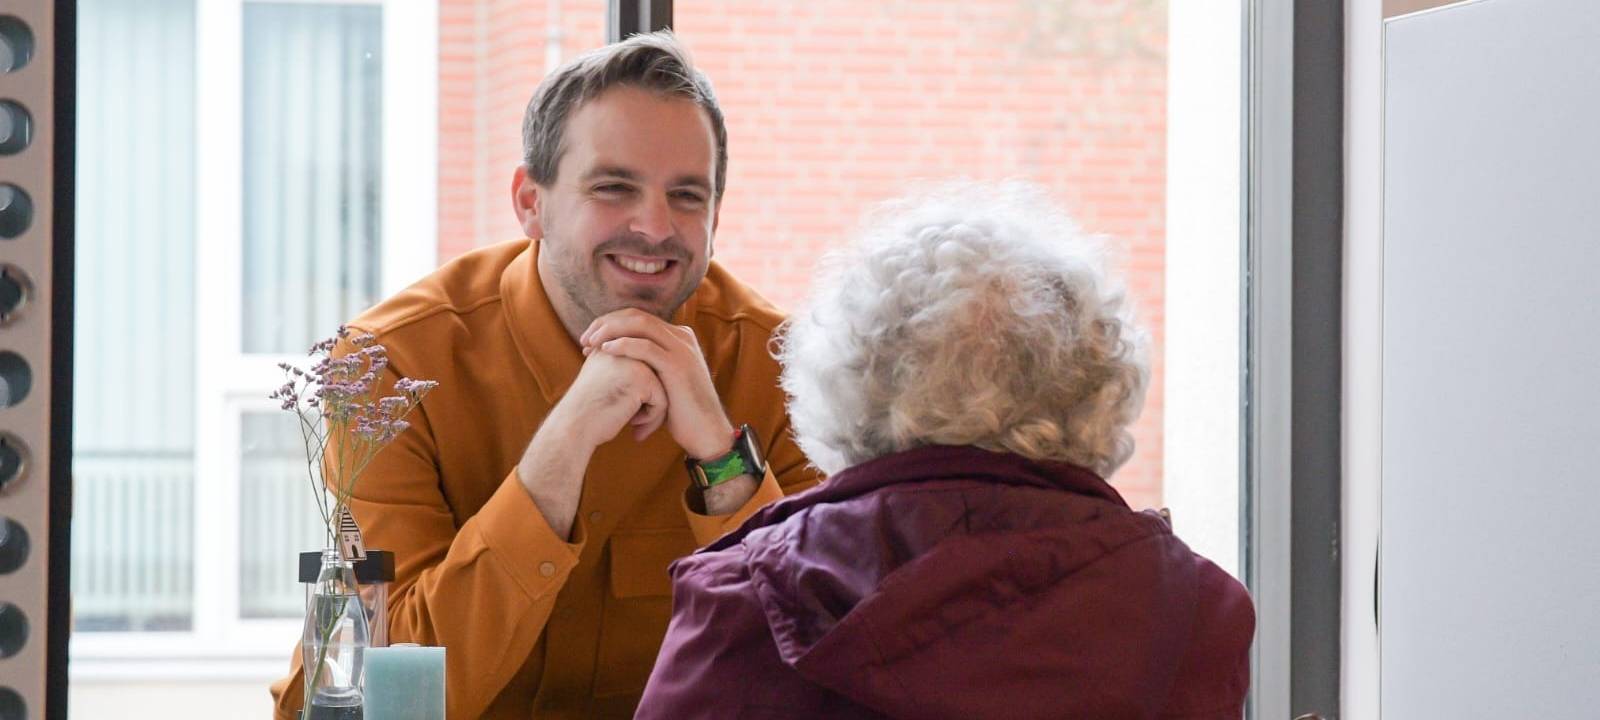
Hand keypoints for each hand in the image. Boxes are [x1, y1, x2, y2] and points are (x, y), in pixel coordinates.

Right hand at [516, 352, 666, 538]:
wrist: (573, 427)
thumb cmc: (586, 413)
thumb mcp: (600, 382)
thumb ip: (620, 372)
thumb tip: (647, 379)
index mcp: (611, 345)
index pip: (642, 369)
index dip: (637, 395)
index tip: (619, 410)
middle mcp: (623, 348)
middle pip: (655, 375)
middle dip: (648, 402)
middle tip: (633, 421)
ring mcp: (635, 361)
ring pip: (663, 387)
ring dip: (652, 411)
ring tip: (634, 424)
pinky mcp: (644, 378)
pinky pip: (663, 400)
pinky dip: (652, 417)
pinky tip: (632, 422)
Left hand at [580, 309, 734, 459]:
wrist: (706, 432)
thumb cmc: (682, 412)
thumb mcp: (664, 382)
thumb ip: (649, 366)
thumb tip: (619, 362)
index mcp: (678, 338)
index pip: (639, 318)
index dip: (611, 324)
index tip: (590, 341)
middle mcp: (681, 338)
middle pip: (637, 316)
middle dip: (606, 323)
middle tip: (584, 339)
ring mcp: (681, 349)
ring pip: (640, 324)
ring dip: (610, 330)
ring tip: (590, 343)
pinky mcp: (677, 365)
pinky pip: (645, 346)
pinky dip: (622, 344)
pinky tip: (606, 350)